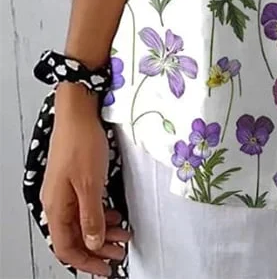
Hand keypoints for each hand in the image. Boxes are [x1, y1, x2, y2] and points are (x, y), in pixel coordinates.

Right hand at [40, 84, 130, 275]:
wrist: (79, 111)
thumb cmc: (81, 142)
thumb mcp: (91, 185)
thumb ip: (91, 217)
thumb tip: (94, 243)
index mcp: (56, 207)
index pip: (66, 248)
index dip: (86, 262)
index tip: (105, 269)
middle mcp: (57, 202)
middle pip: (75, 237)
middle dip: (98, 248)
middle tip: (119, 253)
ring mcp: (65, 190)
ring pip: (82, 222)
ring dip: (102, 231)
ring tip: (123, 234)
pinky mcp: (75, 179)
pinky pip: (85, 206)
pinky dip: (101, 214)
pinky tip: (115, 214)